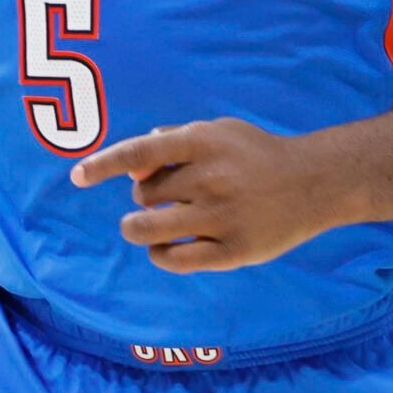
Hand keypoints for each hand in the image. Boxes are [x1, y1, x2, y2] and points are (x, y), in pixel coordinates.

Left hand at [69, 119, 349, 271]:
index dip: (103, 164)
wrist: (314, 182)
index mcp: (203, 142)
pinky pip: (174, 260)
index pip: (139, 152)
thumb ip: (171, 142)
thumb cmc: (255, 155)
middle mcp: (210, 178)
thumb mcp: (217, 132)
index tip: (77, 177)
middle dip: (144, 197)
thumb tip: (130, 169)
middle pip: (143, 194)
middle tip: (167, 197)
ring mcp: (221, 216)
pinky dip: (160, 255)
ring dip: (138, 229)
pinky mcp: (232, 251)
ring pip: (148, 230)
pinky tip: (166, 248)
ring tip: (147, 226)